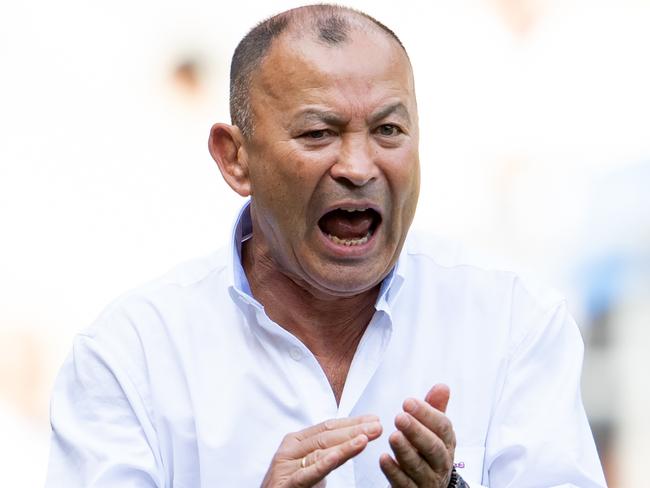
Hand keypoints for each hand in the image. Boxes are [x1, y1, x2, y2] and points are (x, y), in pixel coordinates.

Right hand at [261, 415, 382, 486]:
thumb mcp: (311, 467)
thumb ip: (328, 453)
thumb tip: (356, 437)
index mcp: (296, 442)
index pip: (327, 428)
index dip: (351, 422)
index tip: (373, 420)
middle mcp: (289, 450)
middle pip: (326, 437)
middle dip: (353, 430)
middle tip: (377, 426)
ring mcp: (286, 467)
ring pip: (320, 452)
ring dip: (345, 444)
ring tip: (366, 438)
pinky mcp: (286, 484)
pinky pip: (308, 474)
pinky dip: (324, 464)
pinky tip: (339, 456)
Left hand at [379, 384, 455, 486]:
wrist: (428, 486)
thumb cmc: (428, 451)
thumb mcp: (434, 431)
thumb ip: (435, 409)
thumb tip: (442, 386)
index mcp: (447, 443)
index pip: (442, 427)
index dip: (427, 414)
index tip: (408, 402)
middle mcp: (440, 462)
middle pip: (433, 448)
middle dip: (417, 432)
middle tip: (400, 417)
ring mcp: (427, 479)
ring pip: (418, 467)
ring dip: (405, 451)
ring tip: (393, 436)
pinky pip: (404, 484)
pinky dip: (394, 472)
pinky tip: (383, 459)